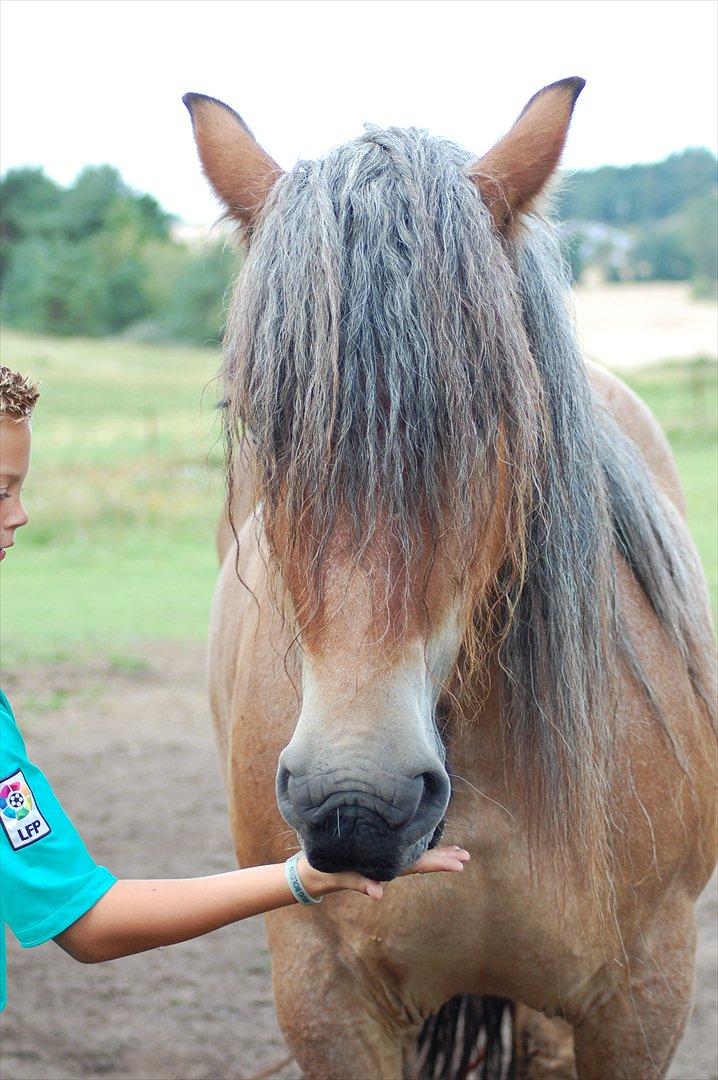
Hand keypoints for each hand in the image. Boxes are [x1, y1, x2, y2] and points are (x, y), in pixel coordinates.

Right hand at [299, 845, 469, 900]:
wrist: (311, 871)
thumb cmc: (326, 871)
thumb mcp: (343, 876)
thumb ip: (361, 883)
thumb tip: (378, 894)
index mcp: (385, 866)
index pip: (418, 865)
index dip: (439, 863)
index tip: (460, 863)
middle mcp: (389, 863)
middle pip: (422, 862)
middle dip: (444, 858)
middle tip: (467, 856)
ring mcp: (383, 858)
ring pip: (415, 856)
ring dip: (436, 854)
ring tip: (457, 852)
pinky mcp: (376, 852)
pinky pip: (402, 849)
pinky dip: (418, 846)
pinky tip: (427, 844)